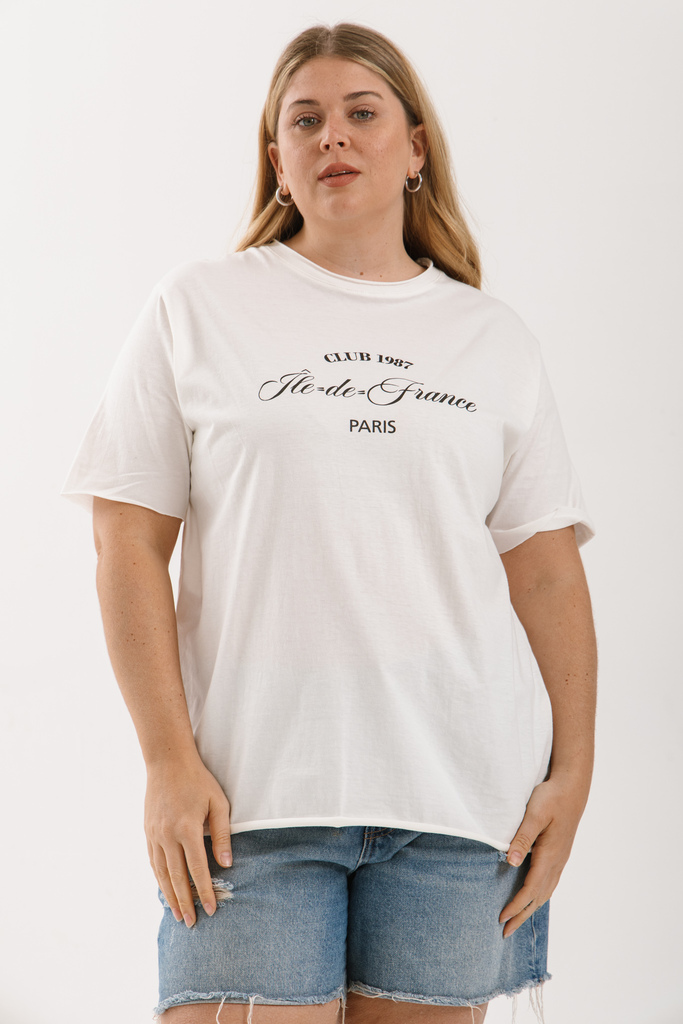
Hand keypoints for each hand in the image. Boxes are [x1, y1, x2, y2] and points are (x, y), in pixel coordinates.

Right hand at [144, 755, 232, 927]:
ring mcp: (154, 835)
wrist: (167, 762)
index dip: (204, 892)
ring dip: (171, 896)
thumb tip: (226, 864)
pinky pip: (153, 862)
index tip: (212, 910)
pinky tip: (165, 890)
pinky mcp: (147, 832)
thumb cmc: (198, 780)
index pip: (197, 870)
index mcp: (187, 829)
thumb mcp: (218, 803)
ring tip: (179, 915)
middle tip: (193, 923)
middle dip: (186, 902)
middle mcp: (167, 836)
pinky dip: (159, 879)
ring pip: (162, 873)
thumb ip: (222, 834)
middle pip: (177, 877)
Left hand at [499, 773, 588, 937]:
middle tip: (505, 932)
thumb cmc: (551, 798)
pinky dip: (538, 895)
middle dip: (522, 915)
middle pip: (538, 897)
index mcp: (550, 855)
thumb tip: (510, 862)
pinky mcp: (559, 853)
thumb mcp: (534, 814)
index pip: (530, 889)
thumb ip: (522, 838)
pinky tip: (533, 896)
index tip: (502, 919)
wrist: (572, 788)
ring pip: (545, 891)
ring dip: (530, 908)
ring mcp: (560, 859)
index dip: (516, 906)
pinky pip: (549, 882)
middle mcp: (557, 862)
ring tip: (517, 920)